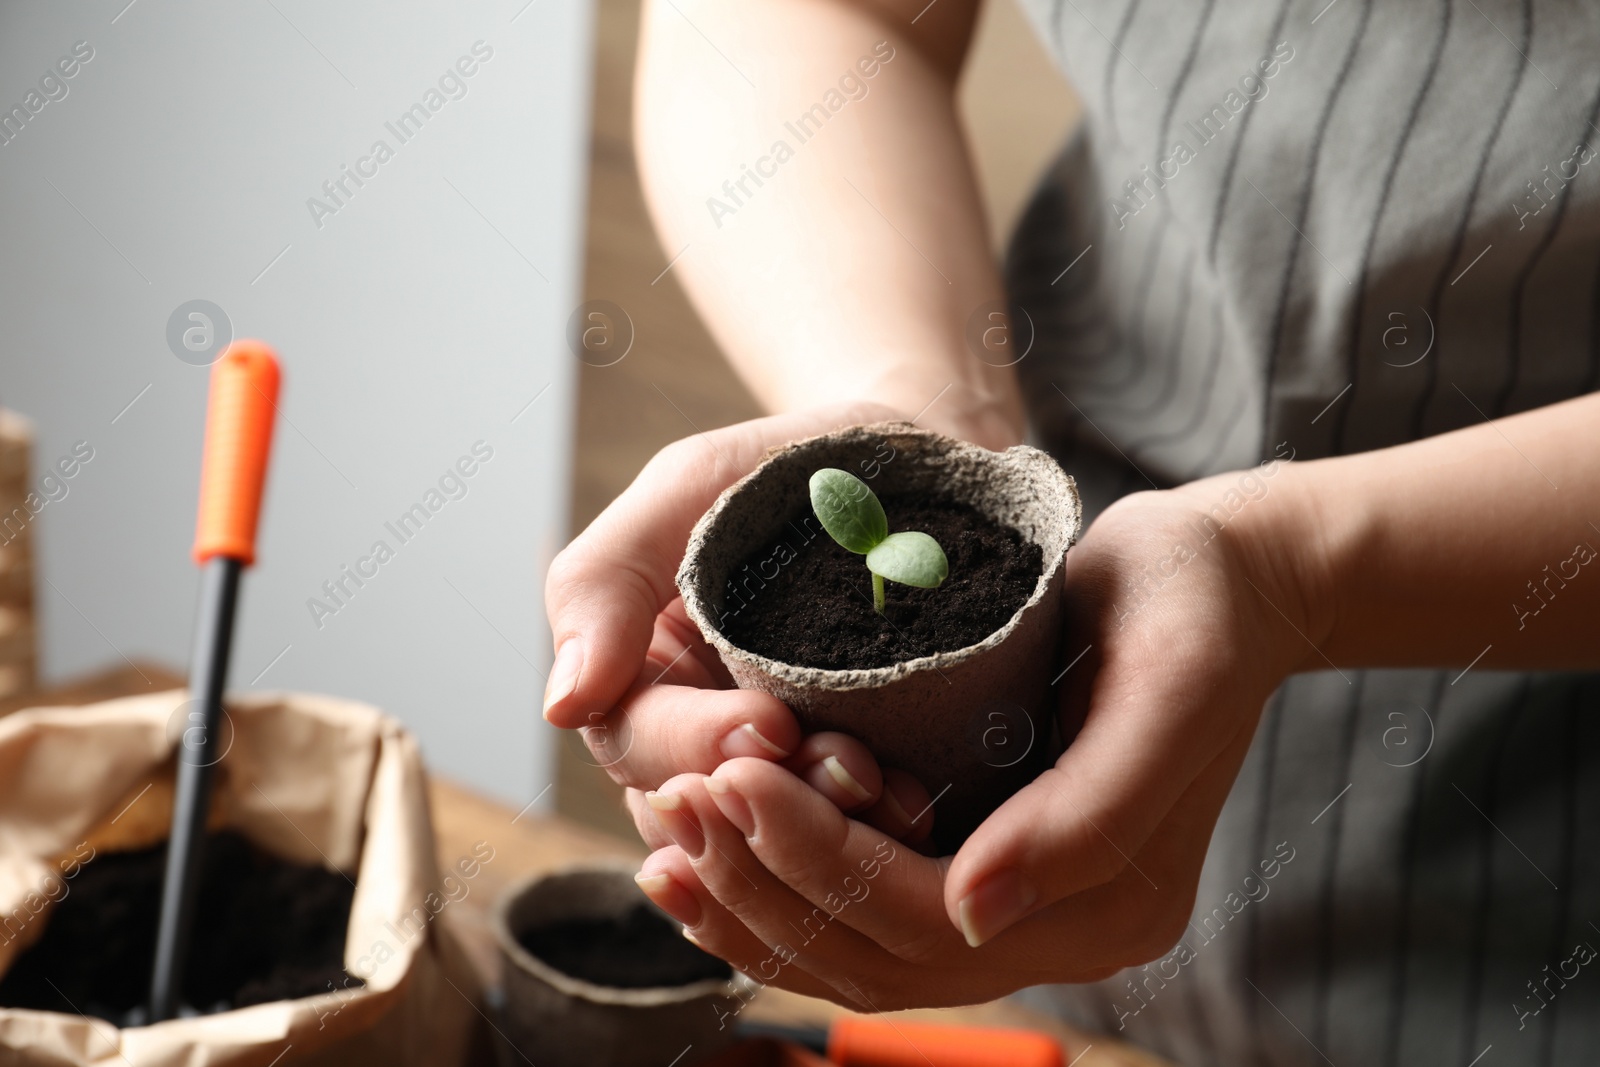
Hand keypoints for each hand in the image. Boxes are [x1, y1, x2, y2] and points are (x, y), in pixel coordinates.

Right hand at [542, 401, 961, 840]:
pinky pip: (840, 843)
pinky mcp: (850, 788)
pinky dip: (875, 838)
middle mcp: (696, 735)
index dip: (695, 746)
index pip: (634, 740)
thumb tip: (562, 706)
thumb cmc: (791, 464)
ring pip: (764, 843)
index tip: (773, 726)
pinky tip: (921, 811)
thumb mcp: (691, 485)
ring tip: (895, 795)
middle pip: (699, 812)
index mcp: (641, 673)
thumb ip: (608, 576)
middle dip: (771, 800)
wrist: (921, 462)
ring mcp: (772, 772)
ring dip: (825, 834)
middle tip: (852, 770)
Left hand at [630, 470, 1320, 1007]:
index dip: (821, 863)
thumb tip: (978, 909)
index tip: (730, 775)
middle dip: (763, 887)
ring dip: (754, 902)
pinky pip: (868, 908)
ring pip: (860, 949)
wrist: (1227, 580)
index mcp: (1110, 903)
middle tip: (671, 805)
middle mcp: (1058, 924)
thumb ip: (1091, 812)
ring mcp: (1018, 899)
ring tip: (661, 837)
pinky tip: (708, 848)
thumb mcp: (1169, 686)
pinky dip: (782, 887)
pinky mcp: (980, 855)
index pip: (932, 924)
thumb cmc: (1198, 608)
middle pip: (880, 954)